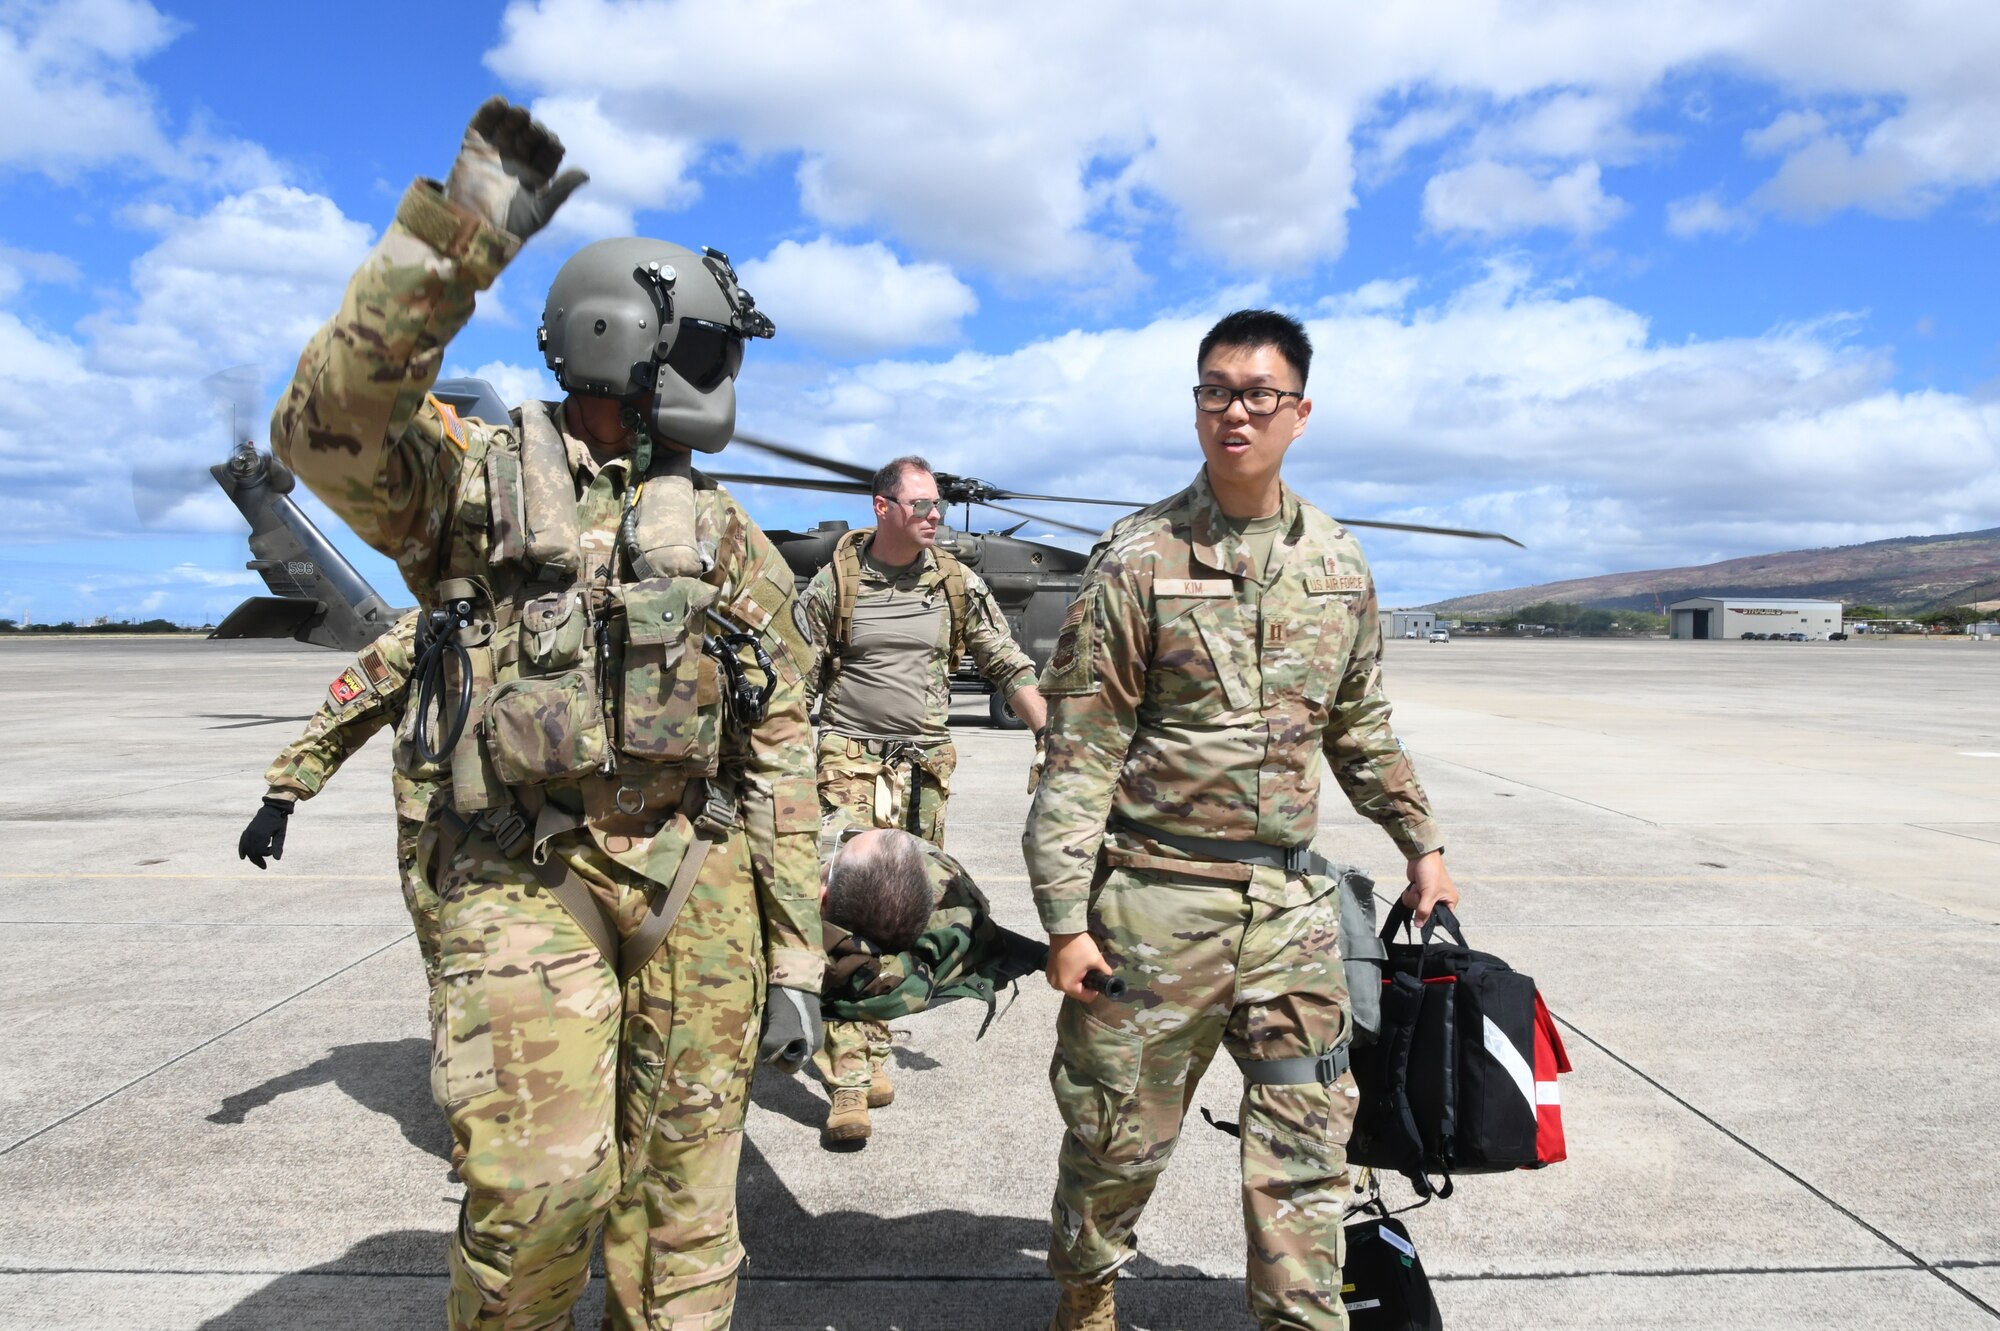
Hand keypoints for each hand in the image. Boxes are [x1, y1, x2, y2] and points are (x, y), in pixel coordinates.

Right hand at [238, 797, 293, 869]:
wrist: (272, 809)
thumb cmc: (279, 821)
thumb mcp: (281, 834)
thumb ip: (278, 846)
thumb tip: (277, 859)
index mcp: (261, 835)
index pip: (260, 851)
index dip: (266, 854)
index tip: (273, 851)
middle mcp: (253, 834)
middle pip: (252, 852)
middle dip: (257, 860)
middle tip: (264, 867)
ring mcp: (248, 832)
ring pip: (247, 848)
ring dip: (251, 857)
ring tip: (258, 862)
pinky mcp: (247, 831)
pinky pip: (242, 842)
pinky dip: (242, 850)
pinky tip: (243, 857)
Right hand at [444, 96, 588, 240]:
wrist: (473, 230)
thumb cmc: (510, 228)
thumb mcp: (540, 211)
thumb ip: (561, 191)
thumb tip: (586, 174)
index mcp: (537, 175)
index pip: (549, 151)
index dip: (552, 144)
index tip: (553, 146)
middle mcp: (517, 160)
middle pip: (530, 136)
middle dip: (534, 131)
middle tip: (534, 132)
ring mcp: (495, 152)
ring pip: (509, 126)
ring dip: (516, 117)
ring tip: (520, 114)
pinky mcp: (473, 147)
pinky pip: (482, 124)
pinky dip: (490, 110)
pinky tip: (500, 102)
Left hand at [758, 986, 822, 1074]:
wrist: (795, 978)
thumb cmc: (789, 1005)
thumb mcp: (778, 1032)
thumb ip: (772, 1050)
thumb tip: (765, 1059)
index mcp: (812, 1048)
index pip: (791, 1067)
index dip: (777, 1061)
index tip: (767, 1048)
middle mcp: (812, 1042)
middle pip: (789, 1055)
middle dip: (775, 1049)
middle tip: (767, 1036)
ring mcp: (808, 1030)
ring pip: (787, 1043)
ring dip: (775, 1038)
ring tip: (769, 1026)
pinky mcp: (802, 1020)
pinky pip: (788, 1032)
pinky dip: (778, 1029)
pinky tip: (773, 1019)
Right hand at [1046, 931, 1112, 1001]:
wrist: (1064, 929)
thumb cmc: (1080, 946)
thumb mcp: (1096, 960)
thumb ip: (1105, 972)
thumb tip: (1109, 976)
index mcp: (1067, 986)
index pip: (1087, 997)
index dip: (1095, 989)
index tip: (1098, 977)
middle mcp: (1056, 985)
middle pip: (1077, 991)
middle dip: (1085, 983)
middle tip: (1090, 969)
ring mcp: (1051, 977)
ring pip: (1069, 984)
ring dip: (1077, 978)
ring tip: (1081, 965)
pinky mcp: (1049, 969)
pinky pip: (1062, 977)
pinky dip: (1069, 973)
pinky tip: (1073, 963)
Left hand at [1401, 850, 1458, 926]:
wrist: (1420, 856)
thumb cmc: (1431, 872)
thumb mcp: (1429, 894)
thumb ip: (1424, 911)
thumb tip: (1419, 926)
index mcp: (1450, 901)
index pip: (1442, 919)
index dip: (1432, 918)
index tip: (1425, 910)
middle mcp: (1441, 900)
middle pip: (1426, 914)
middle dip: (1420, 903)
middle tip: (1422, 892)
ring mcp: (1428, 897)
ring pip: (1416, 908)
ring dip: (1413, 897)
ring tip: (1418, 887)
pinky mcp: (1419, 892)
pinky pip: (1411, 901)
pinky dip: (1409, 894)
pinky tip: (1413, 886)